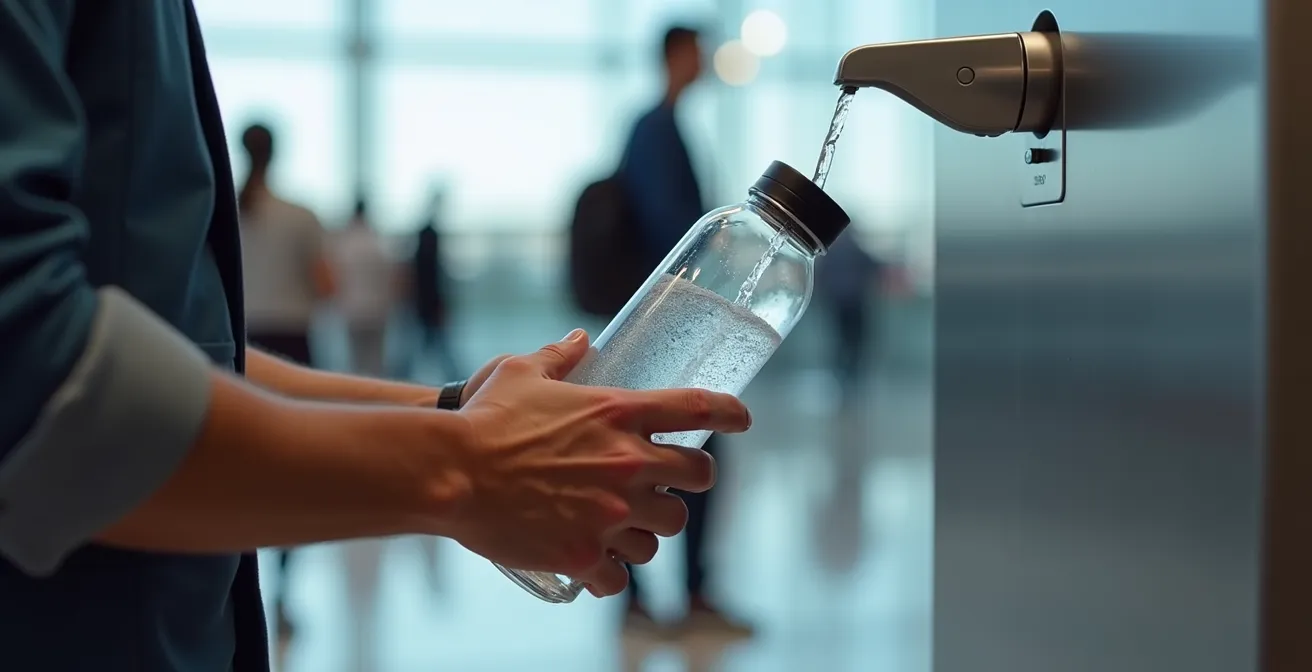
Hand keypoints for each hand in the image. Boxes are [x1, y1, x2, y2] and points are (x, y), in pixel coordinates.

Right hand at [447, 329, 751, 596]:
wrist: (451, 473)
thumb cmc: (486, 419)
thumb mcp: (522, 373)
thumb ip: (559, 355)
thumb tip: (580, 339)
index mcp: (619, 412)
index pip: (697, 408)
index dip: (729, 413)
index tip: (742, 420)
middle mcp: (628, 463)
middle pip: (697, 479)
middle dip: (691, 481)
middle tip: (674, 483)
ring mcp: (611, 512)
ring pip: (665, 531)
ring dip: (651, 528)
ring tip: (629, 526)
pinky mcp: (586, 554)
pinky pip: (622, 574)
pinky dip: (613, 571)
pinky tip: (599, 565)